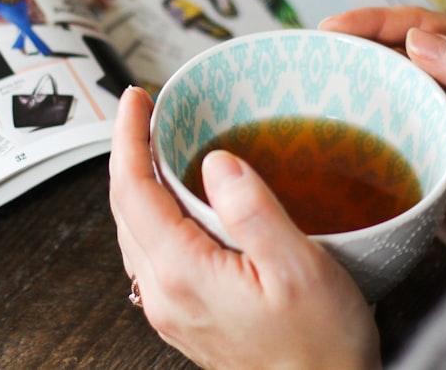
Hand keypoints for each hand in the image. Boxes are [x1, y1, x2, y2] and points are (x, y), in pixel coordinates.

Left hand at [109, 87, 380, 369]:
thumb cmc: (320, 349)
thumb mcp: (299, 270)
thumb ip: (253, 212)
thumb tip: (217, 163)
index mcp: (184, 274)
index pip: (133, 190)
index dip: (129, 137)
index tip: (135, 100)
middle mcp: (164, 294)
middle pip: (125, 208)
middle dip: (129, 153)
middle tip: (146, 114)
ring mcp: (170, 309)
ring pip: (135, 230)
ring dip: (138, 183)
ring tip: (158, 147)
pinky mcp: (185, 316)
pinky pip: (152, 252)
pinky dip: (155, 213)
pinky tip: (178, 203)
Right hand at [320, 6, 445, 262]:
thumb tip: (417, 39)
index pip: (419, 26)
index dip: (374, 21)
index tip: (334, 28)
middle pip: (393, 51)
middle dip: (353, 44)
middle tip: (313, 51)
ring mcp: (430, 120)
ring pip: (382, 88)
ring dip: (350, 81)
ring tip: (312, 83)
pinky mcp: (416, 156)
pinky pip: (378, 133)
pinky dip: (353, 125)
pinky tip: (329, 129)